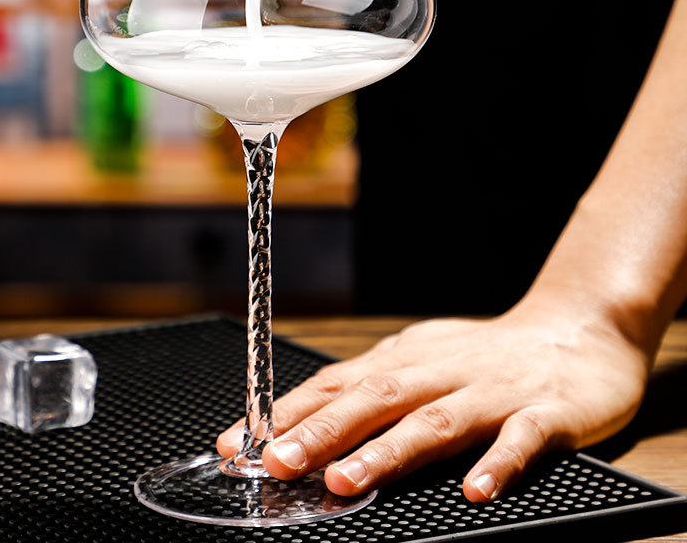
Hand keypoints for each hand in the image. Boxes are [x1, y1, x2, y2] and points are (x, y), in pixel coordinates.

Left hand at [216, 306, 649, 500]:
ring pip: (434, 422)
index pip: (337, 384)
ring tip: (346, 482)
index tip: (241, 441)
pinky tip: (473, 489)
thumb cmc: (487, 353)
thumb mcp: (422, 356)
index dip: (288, 413)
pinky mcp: (545, 412)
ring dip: (388, 452)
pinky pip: (519, 440)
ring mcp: (491, 391)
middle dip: (322, 432)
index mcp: (407, 359)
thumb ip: (375, 384)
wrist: (576, 330)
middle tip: (277, 463)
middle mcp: (441, 371)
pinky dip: (496, 463)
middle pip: (375, 399)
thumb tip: (308, 414)